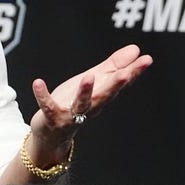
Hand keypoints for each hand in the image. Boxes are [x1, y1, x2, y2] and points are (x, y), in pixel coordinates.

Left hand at [30, 44, 152, 146]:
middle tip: (126, 73)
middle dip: (116, 85)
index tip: (147, 59)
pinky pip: (48, 106)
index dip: (134, 72)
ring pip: (81, 104)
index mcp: (101, 96)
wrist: (52, 134)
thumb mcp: (94, 82)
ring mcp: (72, 114)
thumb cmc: (74, 104)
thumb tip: (136, 50)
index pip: (120, 83)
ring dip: (85, 92)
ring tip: (88, 76)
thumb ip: (113, 66)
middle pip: (105, 96)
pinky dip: (43, 96)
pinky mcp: (52, 117)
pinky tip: (38, 82)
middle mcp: (90, 107)